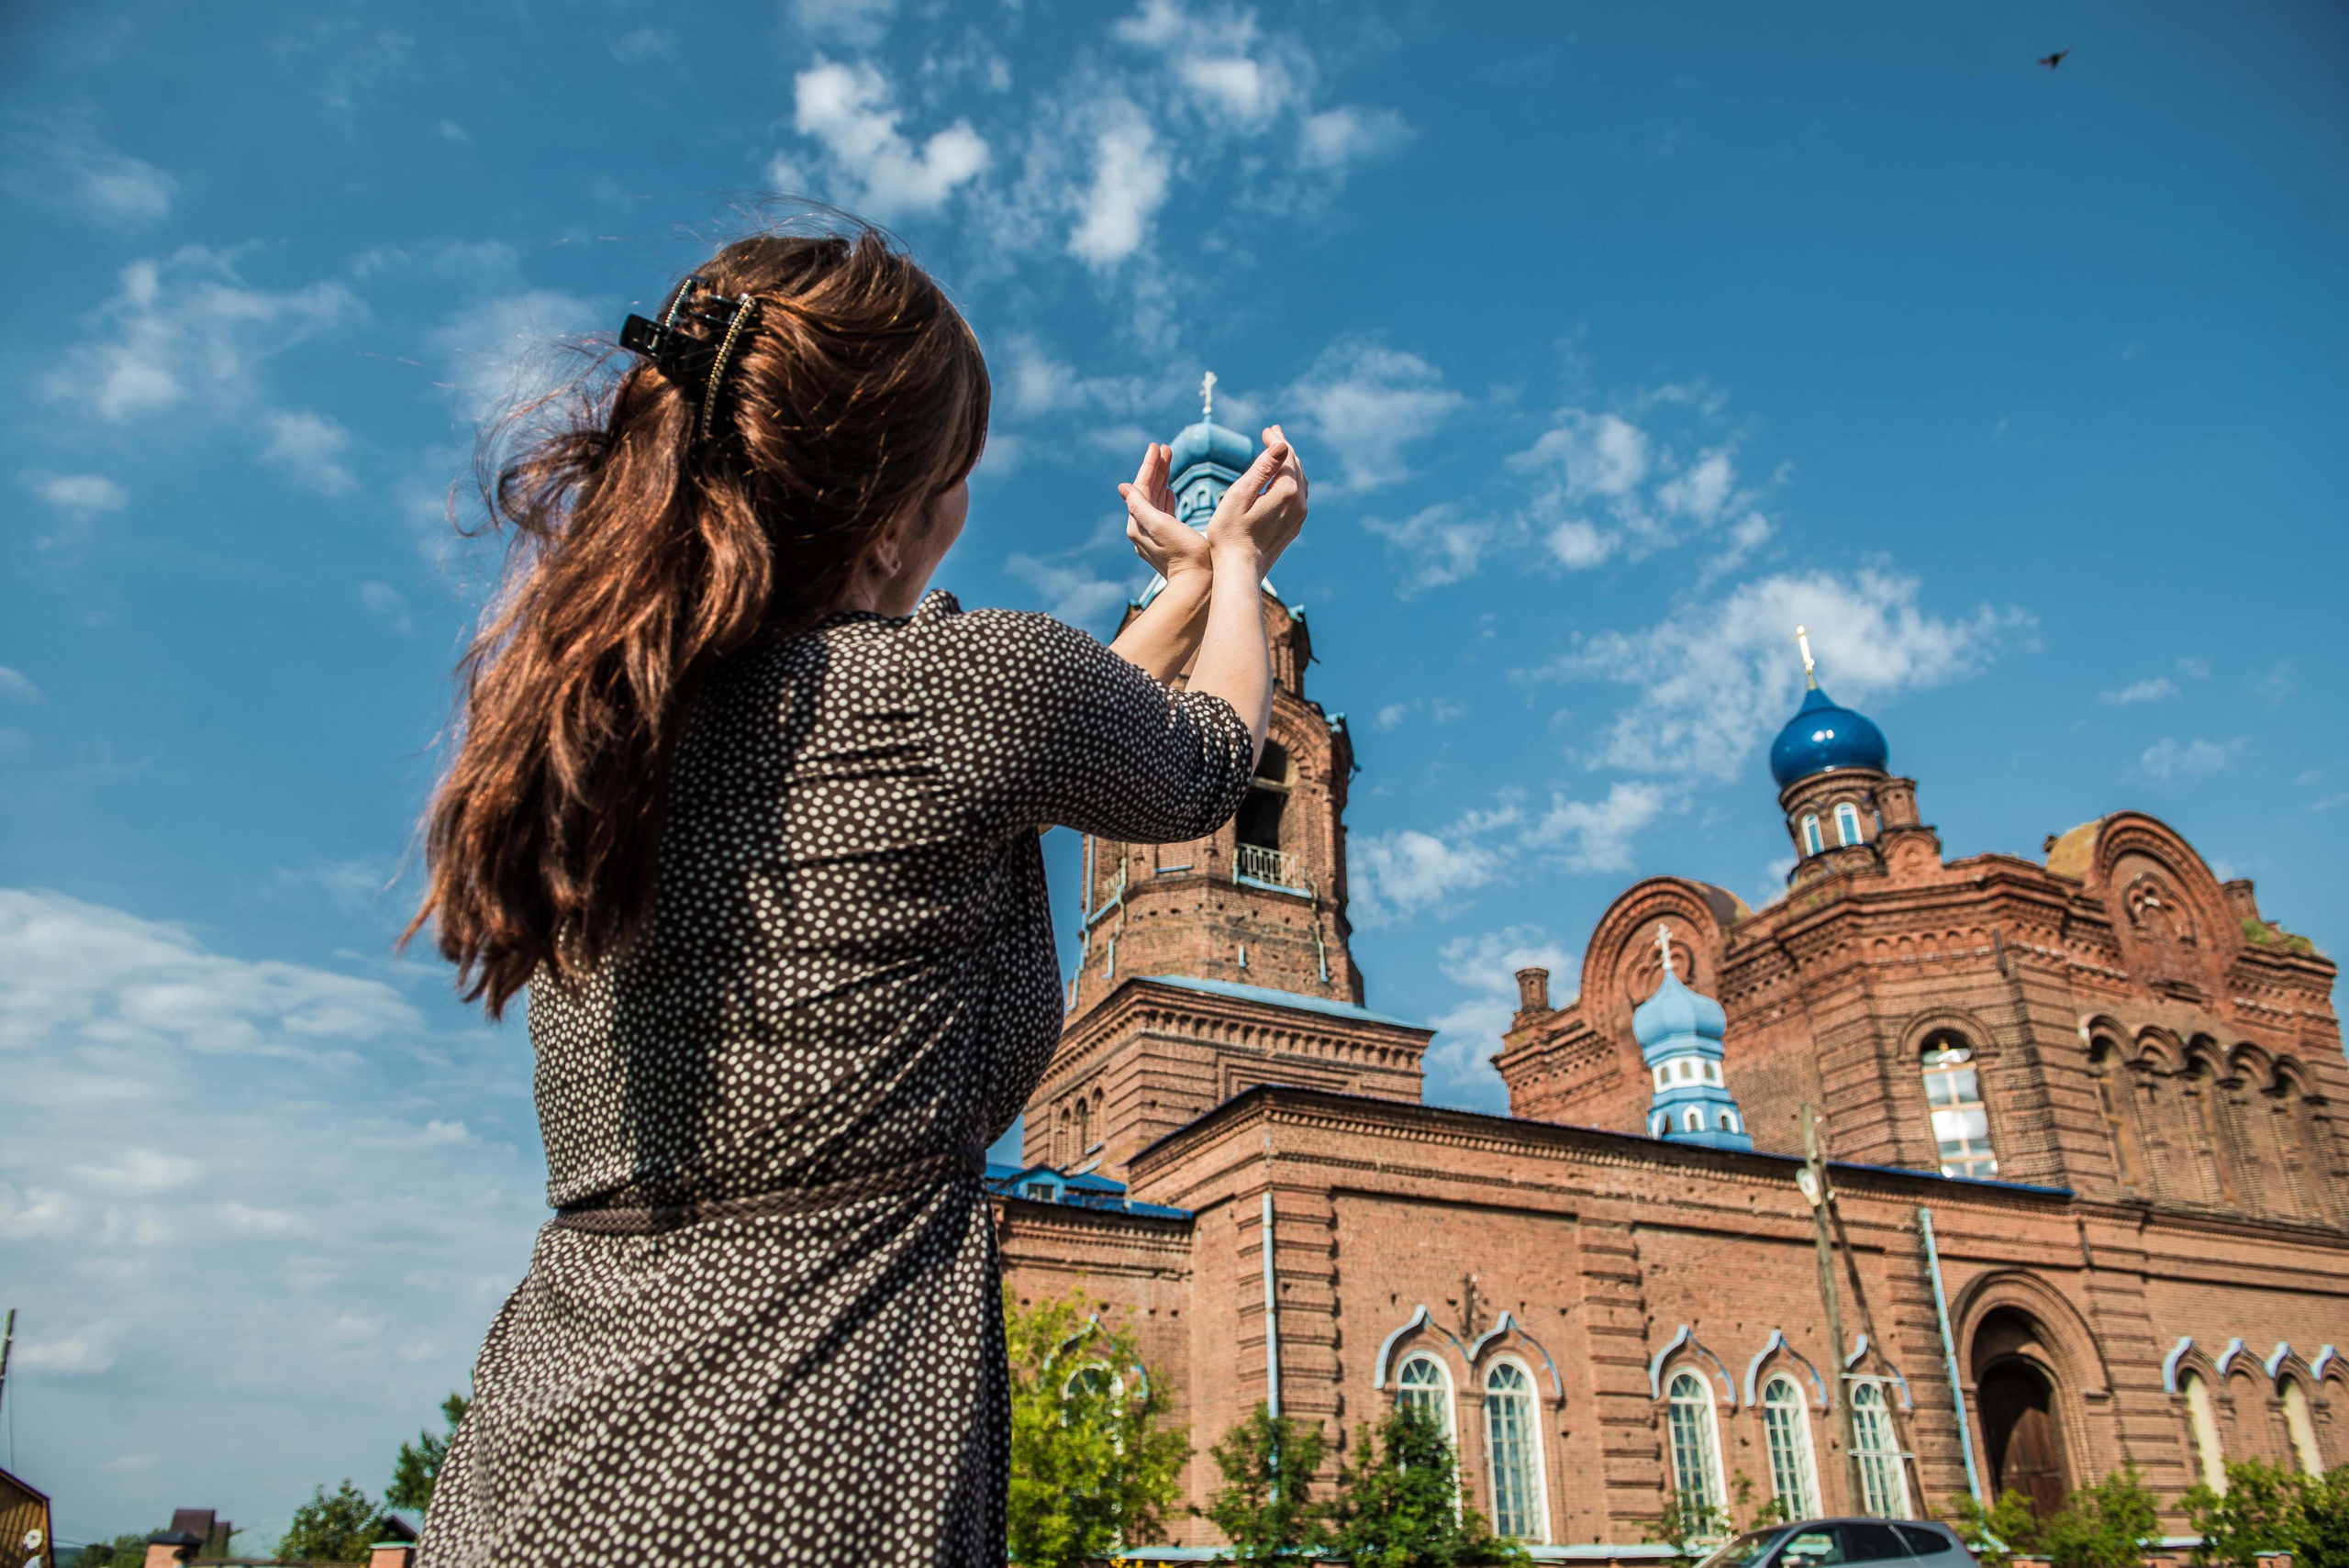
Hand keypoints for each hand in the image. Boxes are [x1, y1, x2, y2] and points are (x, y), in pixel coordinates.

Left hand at [1117, 443, 1212, 583]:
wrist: (1199, 585)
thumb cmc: (1184, 554)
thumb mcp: (1160, 526)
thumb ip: (1140, 506)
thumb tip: (1123, 488)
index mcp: (1138, 524)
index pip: (1140, 488)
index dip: (1149, 466)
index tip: (1157, 446)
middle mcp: (1142, 529)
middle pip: (1147, 491)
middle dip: (1156, 469)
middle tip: (1165, 448)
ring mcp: (1155, 535)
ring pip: (1156, 500)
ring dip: (1162, 479)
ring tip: (1169, 460)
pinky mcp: (1168, 541)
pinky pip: (1163, 513)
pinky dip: (1166, 498)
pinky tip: (1170, 490)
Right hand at [1202, 425, 1306, 581]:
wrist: (1240, 571)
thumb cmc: (1230, 534)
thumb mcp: (1239, 496)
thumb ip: (1262, 469)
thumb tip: (1282, 445)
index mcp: (1286, 493)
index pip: (1286, 457)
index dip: (1277, 441)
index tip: (1267, 430)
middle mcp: (1299, 504)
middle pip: (1296, 467)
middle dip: (1285, 449)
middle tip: (1273, 434)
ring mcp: (1298, 517)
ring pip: (1300, 482)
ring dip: (1289, 464)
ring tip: (1278, 452)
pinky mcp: (1294, 527)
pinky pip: (1299, 497)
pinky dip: (1291, 481)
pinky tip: (1282, 480)